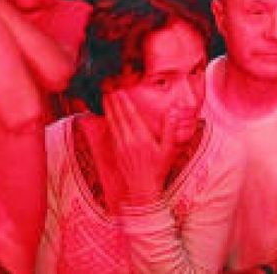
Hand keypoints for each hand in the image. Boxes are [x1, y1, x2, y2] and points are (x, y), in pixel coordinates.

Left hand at [103, 89, 177, 205]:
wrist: (143, 188)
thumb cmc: (158, 169)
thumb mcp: (168, 149)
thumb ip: (170, 130)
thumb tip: (172, 112)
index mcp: (142, 137)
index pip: (130, 114)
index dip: (124, 101)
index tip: (119, 90)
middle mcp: (129, 139)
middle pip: (118, 115)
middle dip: (113, 100)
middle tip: (107, 87)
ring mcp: (120, 145)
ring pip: (112, 122)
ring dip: (108, 108)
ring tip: (104, 96)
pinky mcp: (116, 151)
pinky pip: (111, 131)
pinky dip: (108, 120)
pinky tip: (107, 115)